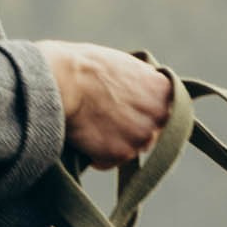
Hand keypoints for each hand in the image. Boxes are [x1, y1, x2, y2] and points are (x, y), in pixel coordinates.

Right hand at [38, 42, 175, 169]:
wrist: (62, 80)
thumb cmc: (86, 66)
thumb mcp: (125, 65)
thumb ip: (143, 84)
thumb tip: (146, 95)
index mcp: (164, 90)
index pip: (163, 110)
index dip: (143, 110)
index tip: (127, 107)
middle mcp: (160, 115)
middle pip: (150, 132)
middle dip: (131, 128)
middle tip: (106, 116)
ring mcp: (142, 136)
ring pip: (131, 148)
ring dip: (115, 143)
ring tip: (92, 124)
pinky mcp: (122, 154)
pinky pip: (110, 161)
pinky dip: (98, 155)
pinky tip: (85, 136)